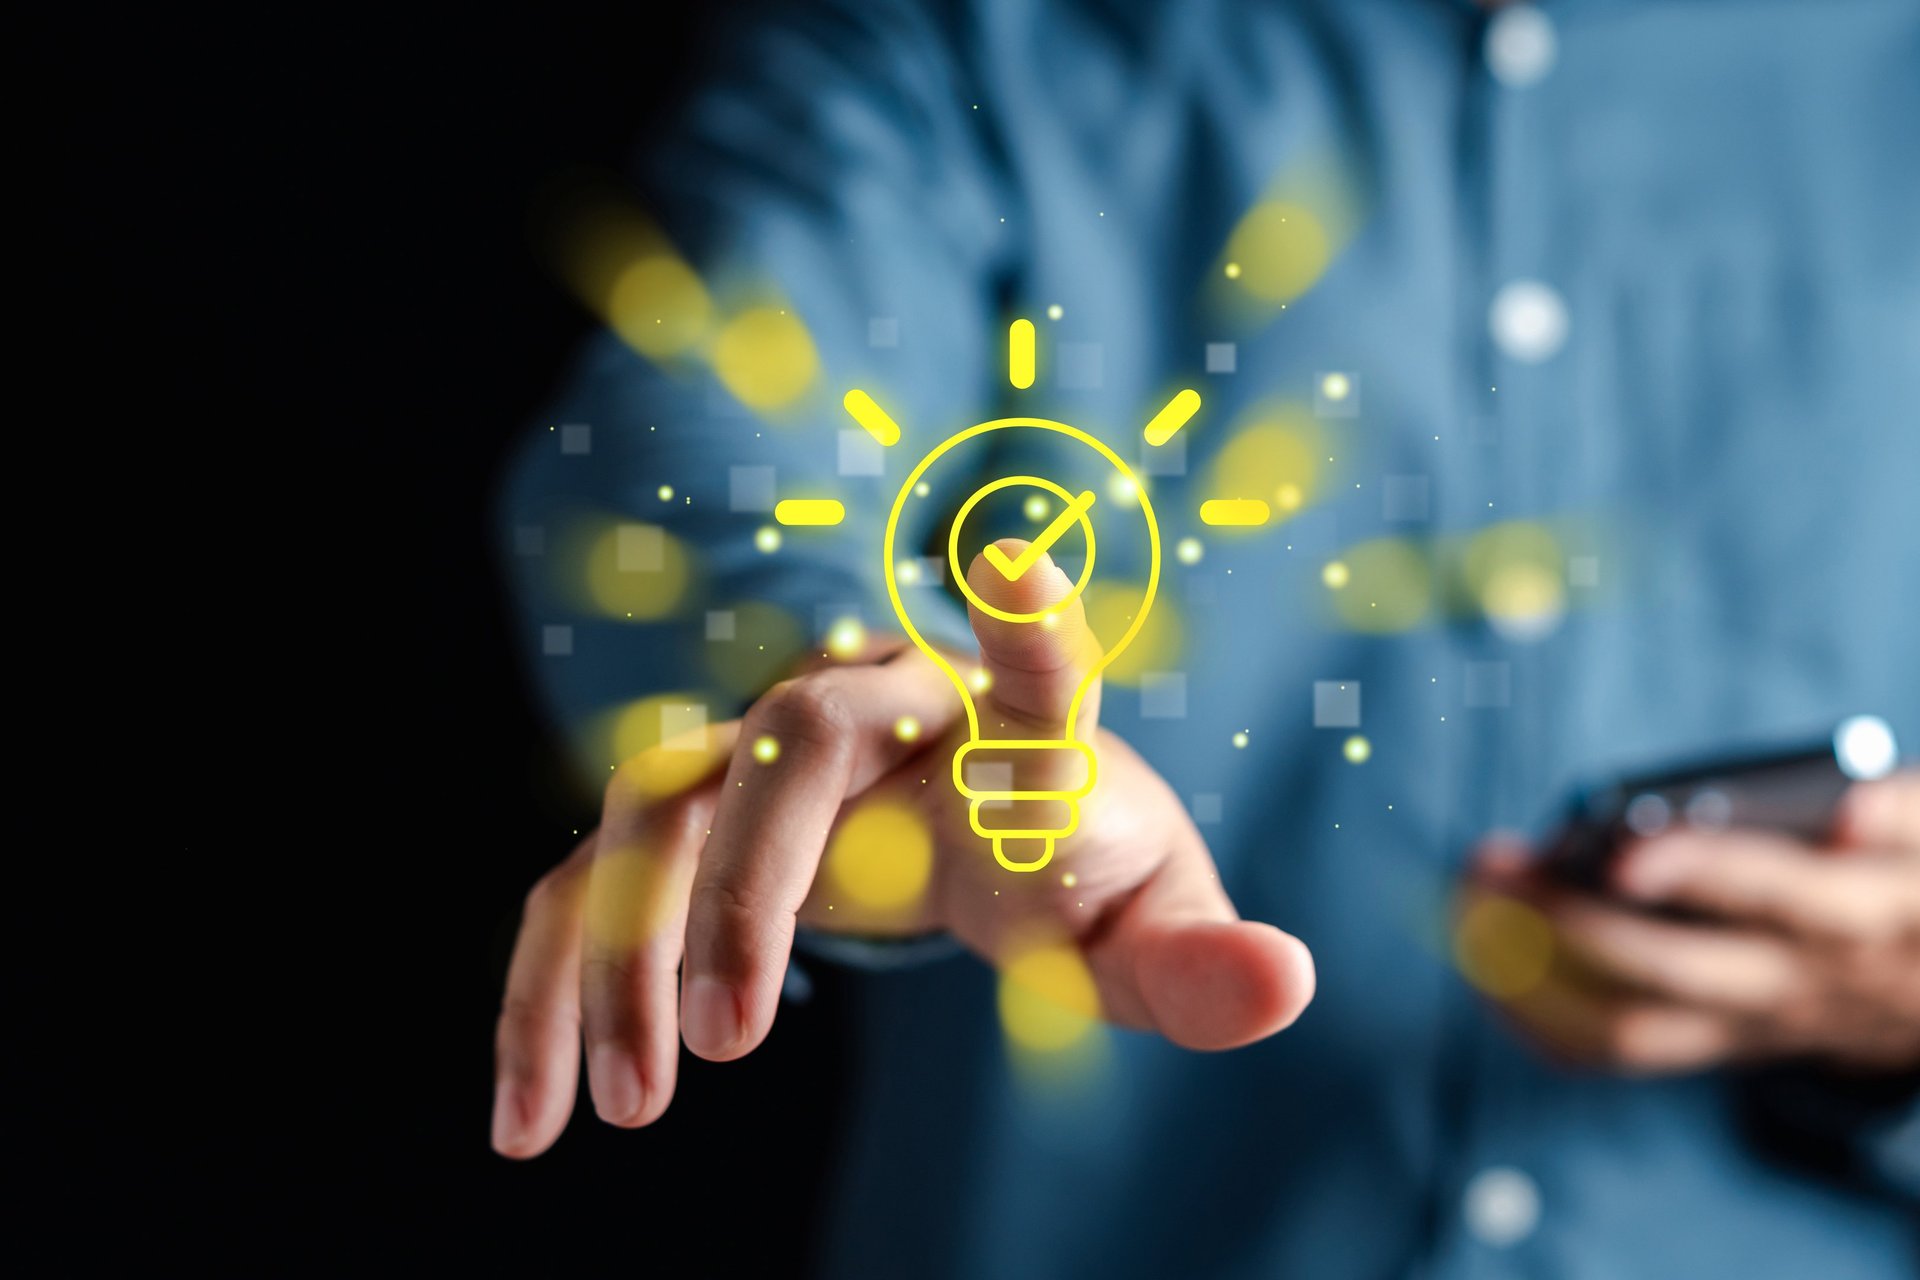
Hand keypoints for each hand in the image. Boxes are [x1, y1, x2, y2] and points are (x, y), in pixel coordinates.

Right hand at [491, 541, 1314, 1156]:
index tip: (1018, 564)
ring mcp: (761, 759)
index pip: (1032, 670)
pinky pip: (582, 889)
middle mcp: (870, 710)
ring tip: (628, 1105)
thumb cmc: (1068, 870)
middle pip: (791, 745)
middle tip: (728, 1043)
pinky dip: (544, 991)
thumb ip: (1199, 964)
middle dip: (749, 884)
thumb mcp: (1138, 931)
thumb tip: (1291, 983)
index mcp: (1007, 726)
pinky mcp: (688, 826)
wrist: (979, 834)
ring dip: (623, 948)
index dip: (1028, 623)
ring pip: (658, 810)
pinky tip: (530, 1116)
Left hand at [1462, 771, 1919, 1074]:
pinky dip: (1540, 1015)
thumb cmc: (1913, 874)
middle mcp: (1797, 981)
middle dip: (1566, 916)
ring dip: (1530, 969)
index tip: (1623, 852)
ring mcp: (1754, 1022)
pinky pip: (1619, 1050)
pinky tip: (1487, 967)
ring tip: (1471, 903)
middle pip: (1670, 967)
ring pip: (1629, 1023)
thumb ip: (1901, 812)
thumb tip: (1851, 813)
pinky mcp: (1722, 1041)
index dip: (1697, 873)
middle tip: (1494, 862)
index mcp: (1857, 914)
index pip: (1774, 895)